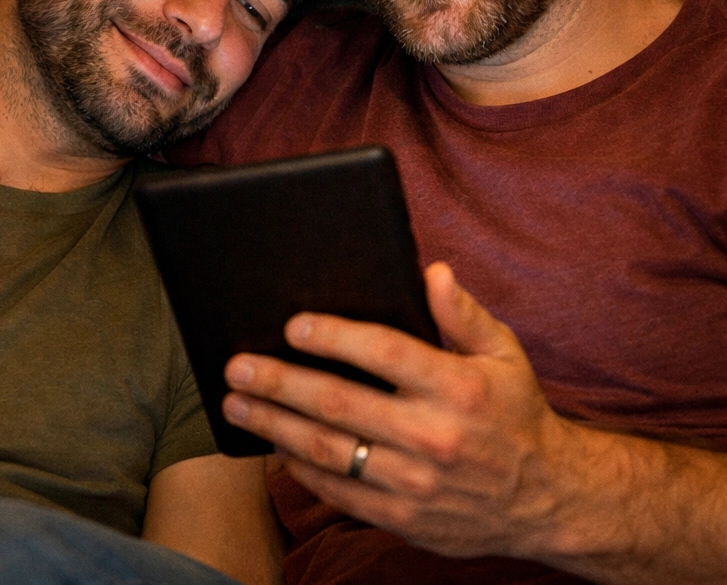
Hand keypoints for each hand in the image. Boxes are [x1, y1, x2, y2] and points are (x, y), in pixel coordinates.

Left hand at [222, 262, 577, 559]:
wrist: (550, 501)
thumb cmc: (517, 415)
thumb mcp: (504, 354)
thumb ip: (464, 313)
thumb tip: (432, 271)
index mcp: (458, 387)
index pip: (383, 352)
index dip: (333, 336)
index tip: (292, 326)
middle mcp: (434, 435)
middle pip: (339, 403)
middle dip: (279, 382)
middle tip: (238, 367)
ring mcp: (417, 482)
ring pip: (328, 450)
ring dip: (275, 426)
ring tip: (237, 406)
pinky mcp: (406, 517)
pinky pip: (340, 491)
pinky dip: (301, 468)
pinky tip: (275, 446)